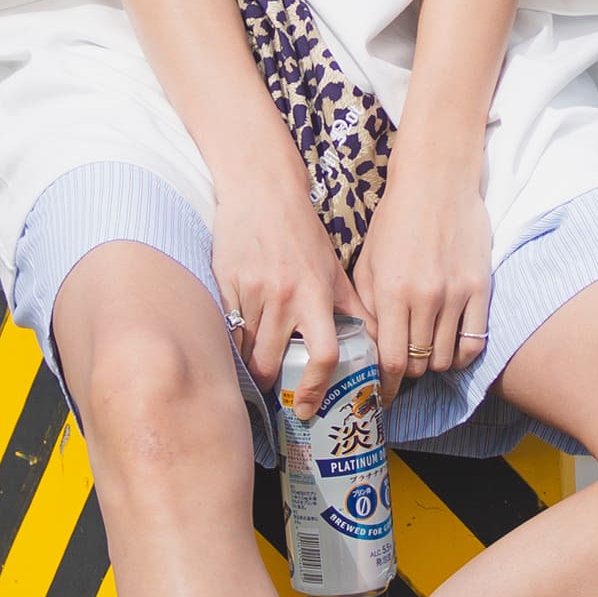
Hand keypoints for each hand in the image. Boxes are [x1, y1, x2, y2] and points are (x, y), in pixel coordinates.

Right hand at [211, 163, 357, 417]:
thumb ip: (352, 307)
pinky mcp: (225, 283)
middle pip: (272, 362)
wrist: (262, 190)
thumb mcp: (334, 268)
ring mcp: (252, 291)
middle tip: (271, 389)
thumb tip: (372, 342)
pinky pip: (225, 327)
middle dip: (269, 383)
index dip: (316, 386)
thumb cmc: (301, 232)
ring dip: (247, 365)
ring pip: (244, 349)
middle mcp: (285, 296)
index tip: (307, 406)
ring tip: (252, 367)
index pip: (324, 353)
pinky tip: (235, 341)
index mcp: (317, 294)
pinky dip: (230, 341)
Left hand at [353, 168, 492, 405]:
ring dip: (433, 363)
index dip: (385, 385)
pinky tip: (451, 347)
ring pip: (446, 358)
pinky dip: (462, 354)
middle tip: (403, 371)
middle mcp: (425, 298)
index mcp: (391, 292)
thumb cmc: (396, 220)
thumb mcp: (368, 261)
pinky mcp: (481, 288)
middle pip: (418, 364)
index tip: (382, 395)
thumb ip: (367, 306)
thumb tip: (369, 345)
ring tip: (425, 354)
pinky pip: (475, 342)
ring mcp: (456, 295)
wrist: (437, 182)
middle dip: (408, 374)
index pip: (390, 360)